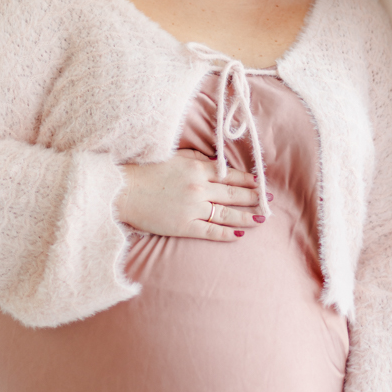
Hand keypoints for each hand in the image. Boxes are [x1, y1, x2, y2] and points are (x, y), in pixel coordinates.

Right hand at [115, 148, 268, 239]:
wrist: (121, 190)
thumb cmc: (145, 171)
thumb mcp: (174, 157)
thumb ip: (197, 158)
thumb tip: (217, 162)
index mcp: (198, 168)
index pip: (231, 174)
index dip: (250, 180)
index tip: (262, 183)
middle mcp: (200, 188)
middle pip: (235, 194)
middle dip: (255, 198)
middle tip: (270, 201)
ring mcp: (193, 208)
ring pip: (228, 214)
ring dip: (248, 216)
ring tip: (262, 218)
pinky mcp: (183, 226)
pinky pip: (211, 231)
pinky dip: (227, 234)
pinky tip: (240, 234)